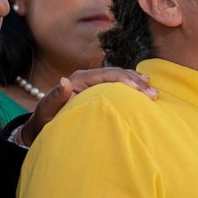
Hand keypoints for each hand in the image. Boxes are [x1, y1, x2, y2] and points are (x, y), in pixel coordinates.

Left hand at [19, 68, 156, 144]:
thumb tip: (64, 81)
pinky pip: (119, 84)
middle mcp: (88, 77)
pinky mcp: (99, 89)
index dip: (125, 79)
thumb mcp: (47, 111)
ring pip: (120, 77)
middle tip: (153, 93)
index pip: (107, 74)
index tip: (141, 89)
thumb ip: (55, 97)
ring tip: (154, 90)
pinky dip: (133, 85)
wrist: (44, 124)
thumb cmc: (46, 120)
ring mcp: (94, 82)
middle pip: (117, 73)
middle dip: (136, 81)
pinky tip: (145, 87)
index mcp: (79, 79)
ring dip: (138, 82)